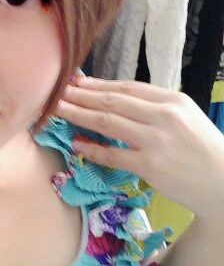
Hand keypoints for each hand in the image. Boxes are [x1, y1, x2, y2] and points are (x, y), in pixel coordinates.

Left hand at [55, 77, 223, 224]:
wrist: (223, 183)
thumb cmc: (201, 147)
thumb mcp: (184, 116)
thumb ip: (153, 106)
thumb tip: (113, 98)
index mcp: (172, 100)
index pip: (127, 87)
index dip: (98, 84)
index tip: (77, 83)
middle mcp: (163, 116)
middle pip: (112, 102)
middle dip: (81, 96)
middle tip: (58, 93)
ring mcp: (155, 141)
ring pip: (107, 123)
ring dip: (79, 115)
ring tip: (59, 111)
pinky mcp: (149, 166)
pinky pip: (112, 155)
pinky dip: (91, 149)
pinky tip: (76, 144)